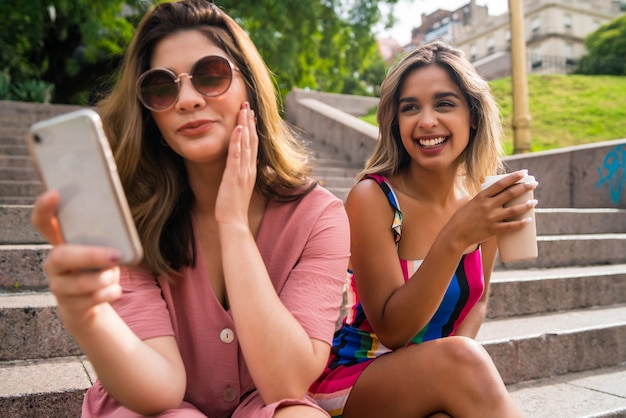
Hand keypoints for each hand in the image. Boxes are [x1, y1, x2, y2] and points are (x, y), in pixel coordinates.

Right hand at [31, 190, 122, 328]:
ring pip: (81, 283)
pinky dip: (111, 293)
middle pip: (61, 256)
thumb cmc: (98, 269)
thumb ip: (105, 238)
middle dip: (91, 256)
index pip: (43, 223)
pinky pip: (93, 300)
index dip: (44, 209)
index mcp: (61, 244)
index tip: (54, 194)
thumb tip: (123, 232)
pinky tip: (114, 290)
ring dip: (106, 278)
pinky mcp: (69, 306)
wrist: (90, 305)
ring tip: (115, 274)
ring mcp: (58, 286)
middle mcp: (54, 264)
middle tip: (116, 255)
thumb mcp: (101, 250)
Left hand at [215, 101, 258, 226]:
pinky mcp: (234, 176)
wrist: (233, 222)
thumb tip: (243, 167)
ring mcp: (243, 171)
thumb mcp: (239, 186)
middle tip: (246, 103)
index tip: (249, 113)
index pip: (253, 145)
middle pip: (251, 140)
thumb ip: (242, 174)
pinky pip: (236, 155)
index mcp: (251, 170)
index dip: (251, 128)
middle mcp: (249, 168)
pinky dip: (237, 141)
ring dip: (244, 125)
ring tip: (243, 109)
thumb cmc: (233, 206)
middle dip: (249, 121)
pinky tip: (237, 128)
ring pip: (246, 144)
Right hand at [445, 171, 537, 250]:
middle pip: (510, 194)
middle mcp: (487, 205)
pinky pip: (510, 226)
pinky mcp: (493, 229)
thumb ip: (484, 200)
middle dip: (524, 188)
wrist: (455, 234)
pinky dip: (521, 223)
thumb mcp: (471, 204)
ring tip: (535, 202)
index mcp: (481, 197)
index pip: (500, 184)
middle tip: (534, 184)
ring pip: (513, 210)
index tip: (524, 173)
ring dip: (526, 205)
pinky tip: (528, 220)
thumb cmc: (462, 218)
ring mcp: (491, 218)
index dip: (513, 177)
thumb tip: (497, 197)